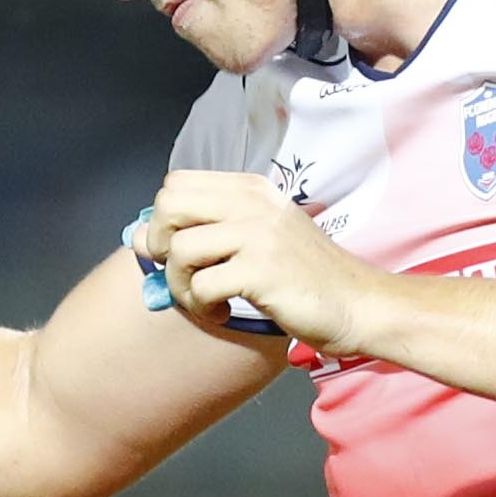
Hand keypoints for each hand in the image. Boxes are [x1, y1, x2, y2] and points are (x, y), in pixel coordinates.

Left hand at [139, 168, 383, 354]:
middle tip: (184, 273)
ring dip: (181, 286)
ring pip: (179, 249)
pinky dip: (202, 307)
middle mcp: (253, 202)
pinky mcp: (261, 270)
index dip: (164, 219)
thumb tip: (138, 235)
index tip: (179, 250)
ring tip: (207, 301)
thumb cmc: (306, 277)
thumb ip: (206, 231)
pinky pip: (200, 285)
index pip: (177, 183)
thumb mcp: (258, 239)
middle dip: (160, 245)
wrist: (357, 304)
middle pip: (169, 205)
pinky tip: (224, 313)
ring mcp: (258, 233)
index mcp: (251, 189)